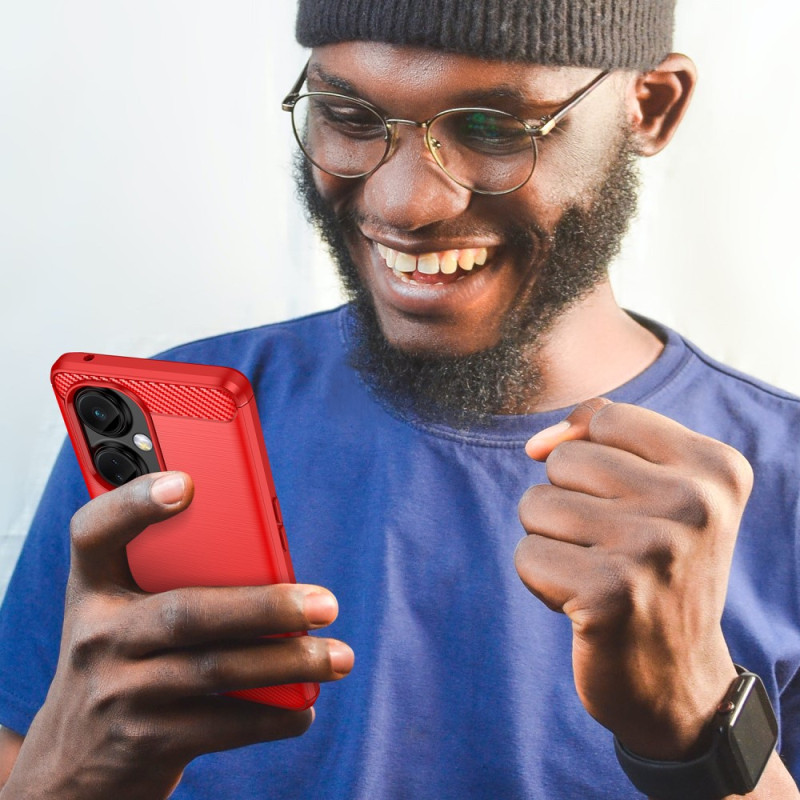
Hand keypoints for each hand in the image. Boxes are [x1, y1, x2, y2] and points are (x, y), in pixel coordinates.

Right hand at [2, 472, 352, 799]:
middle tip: (326, 604)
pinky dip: (273, 715)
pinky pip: (223, 725)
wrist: (72, 769)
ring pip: (215, 669)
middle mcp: (98, 637)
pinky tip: (303, 706)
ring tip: (338, 656)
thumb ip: (177, 582)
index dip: (133, 503)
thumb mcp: (125, 617)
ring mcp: (118, 693)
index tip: (185, 483)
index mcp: (94, 589)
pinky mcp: (144, 742)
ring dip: (288, 663)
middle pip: (187, 612)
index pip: (95, 532)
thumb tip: (276, 571)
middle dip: (266, 607)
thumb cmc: (124, 665)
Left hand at [515, 399, 751, 759]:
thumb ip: (598, 438)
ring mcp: (653, 549)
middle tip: (613, 548)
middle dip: (568, 503)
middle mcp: (694, 503)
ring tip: (599, 573)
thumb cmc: (655, 568)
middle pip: (563, 459)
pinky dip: (543, 581)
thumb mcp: (658, 490)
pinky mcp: (610, 594)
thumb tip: (536, 445)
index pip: (605, 417)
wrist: (678, 680)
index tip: (620, 501)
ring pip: (536, 504)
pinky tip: (586, 605)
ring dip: (552, 541)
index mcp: (715, 468)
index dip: (589, 455)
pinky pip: (527, 554)